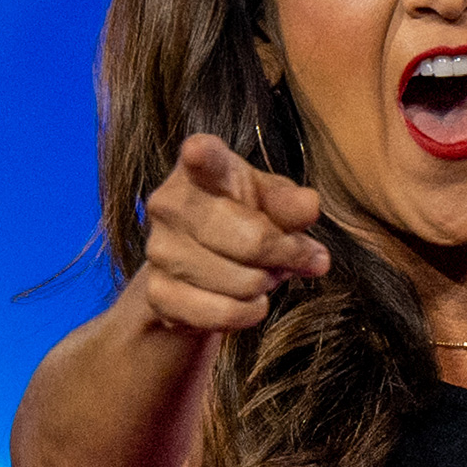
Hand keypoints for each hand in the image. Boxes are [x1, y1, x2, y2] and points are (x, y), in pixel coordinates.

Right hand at [140, 133, 329, 331]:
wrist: (208, 263)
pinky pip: (221, 313)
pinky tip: (249, 301)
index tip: (198, 152)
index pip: (202, 158)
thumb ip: (292, 203)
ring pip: (240, 281)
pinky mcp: (157, 292)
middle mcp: (170, 203)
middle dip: (286, 254)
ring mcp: (158, 249)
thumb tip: (308, 207)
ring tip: (266, 273)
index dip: (202, 156)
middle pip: (250, 239)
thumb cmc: (248, 217)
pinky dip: (248, 312)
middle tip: (298, 255)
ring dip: (267, 284)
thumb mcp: (276, 202)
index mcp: (201, 168)